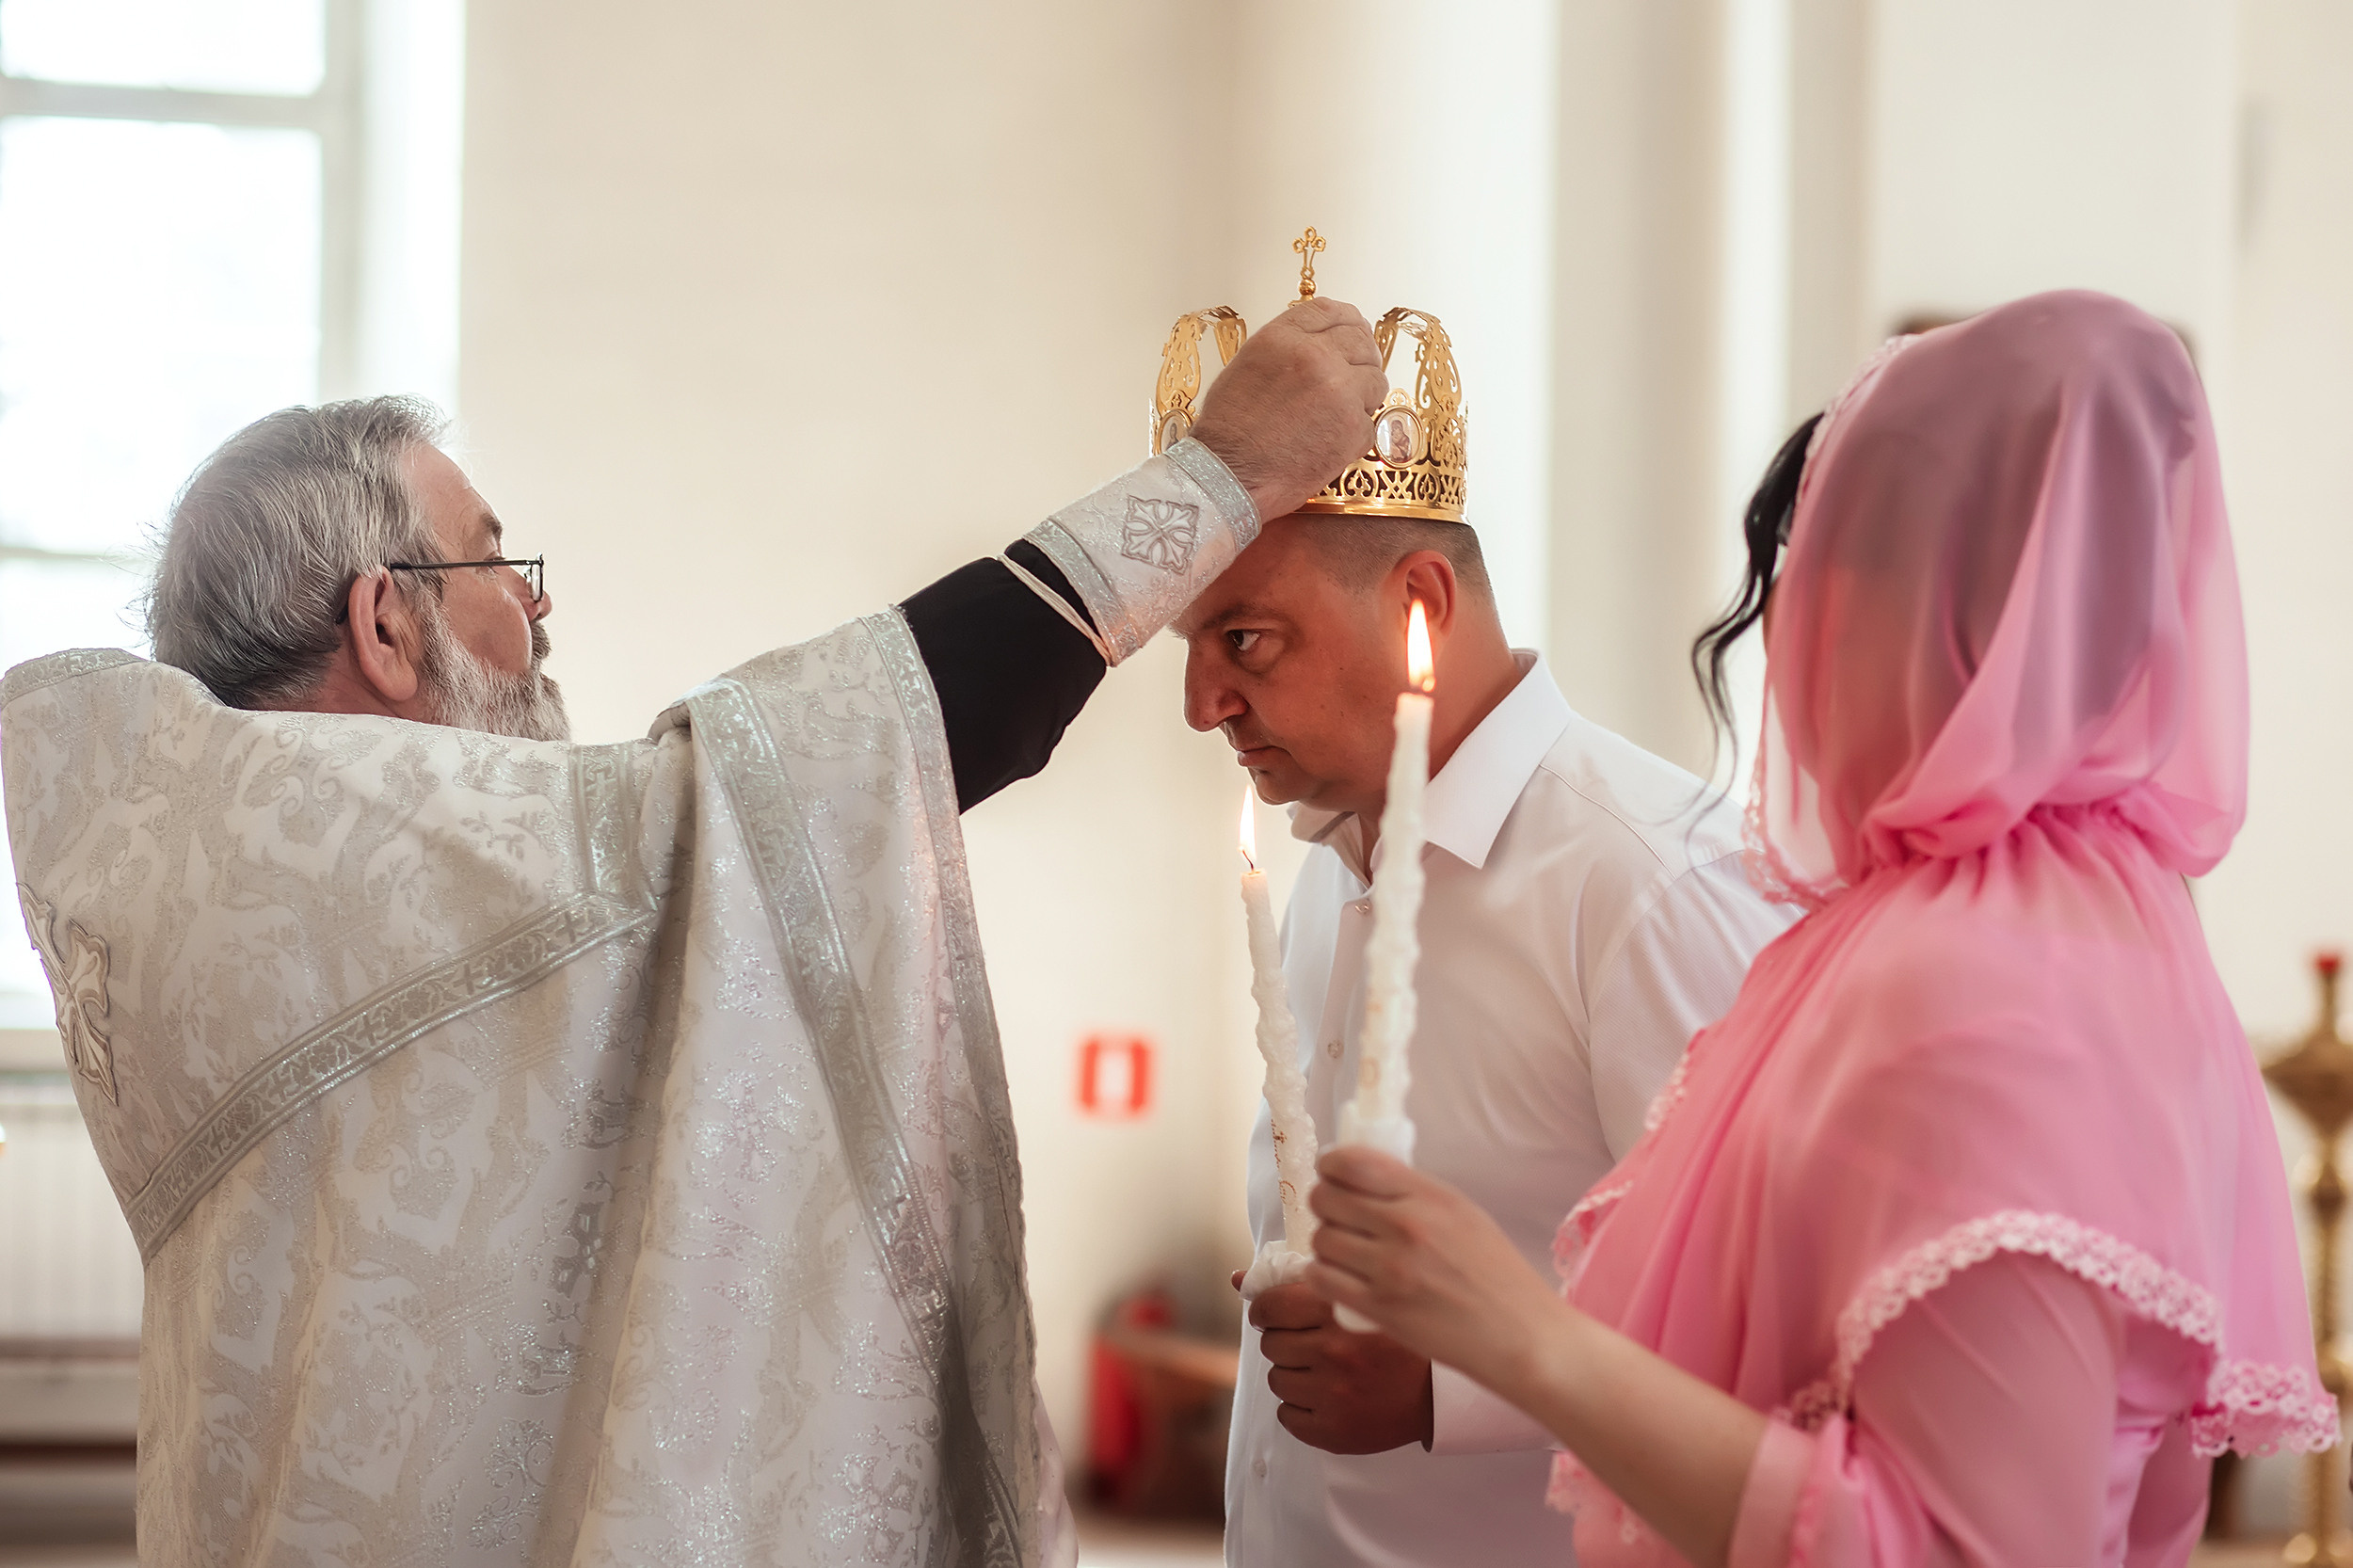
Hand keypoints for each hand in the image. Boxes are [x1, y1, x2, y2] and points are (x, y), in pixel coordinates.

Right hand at [1191, 297, 1386, 521]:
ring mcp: (1339, 391)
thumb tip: (1318, 344)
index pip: (1330, 311)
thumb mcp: (1247, 367)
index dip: (1347, 320)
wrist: (1229, 476)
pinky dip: (1356, 433)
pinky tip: (1331, 442)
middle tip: (1355, 376)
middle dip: (1362, 357)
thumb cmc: (1228, 430)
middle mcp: (1315, 356)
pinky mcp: (1354, 429)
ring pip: (1375, 380)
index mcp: (1283, 338)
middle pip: (1360, 341)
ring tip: (1337, 415)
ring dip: (1363, 395)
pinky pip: (1371, 421)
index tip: (1355, 329)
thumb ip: (1285, 349)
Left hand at [1250, 1281, 1433, 1454]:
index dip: (1266, 1310)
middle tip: (1310, 1343)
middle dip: (1284, 1341)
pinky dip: (1300, 1408)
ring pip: (1277, 1380)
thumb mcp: (1355, 1297)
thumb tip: (1238, 1279)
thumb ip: (1296, 1284)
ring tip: (1324, 1371)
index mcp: (1340, 1311)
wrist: (1439, 1392)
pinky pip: (1287, 1416)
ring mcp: (1334, 1394)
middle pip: (1271, 1344)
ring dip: (1293, 1373)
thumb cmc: (1396, 1338)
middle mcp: (1335, 1352)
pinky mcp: (1335, 1430)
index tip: (1274, 1314)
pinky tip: (1327, 1397)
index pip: (1269, 1307)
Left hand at [1306, 1147, 1570, 1394]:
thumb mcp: (1463, 1213)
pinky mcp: (1380, 1308)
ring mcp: (1391, 1269)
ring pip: (1321, 1240)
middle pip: (1326, 1199)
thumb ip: (1413, 1193)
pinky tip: (1339, 1278)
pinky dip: (1321, 1276)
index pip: (1351, 1162)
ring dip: (1326, 1245)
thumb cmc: (1497, 1273)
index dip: (1331, 1167)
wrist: (1521, 1334)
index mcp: (1430, 1195)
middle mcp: (1407, 1226)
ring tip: (1347, 1254)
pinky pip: (1321, 1279)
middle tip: (1340, 1219)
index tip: (1333, 1176)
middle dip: (1326, 1206)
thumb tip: (1360, 1178)